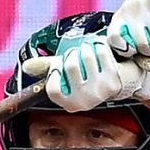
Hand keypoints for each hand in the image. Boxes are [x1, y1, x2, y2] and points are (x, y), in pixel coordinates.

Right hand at [21, 36, 149, 112]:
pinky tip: (102, 50)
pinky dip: (101, 46)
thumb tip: (25, 67)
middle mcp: (84, 102)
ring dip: (88, 48)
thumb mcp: (68, 73)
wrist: (123, 78)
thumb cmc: (92, 74)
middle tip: (79, 52)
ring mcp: (99, 93)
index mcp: (69, 104)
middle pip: (69, 66)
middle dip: (73, 53)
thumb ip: (48, 68)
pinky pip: (100, 54)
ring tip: (92, 51)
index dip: (55, 70)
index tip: (61, 64)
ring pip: (85, 57)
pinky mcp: (113, 82)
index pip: (52, 88)